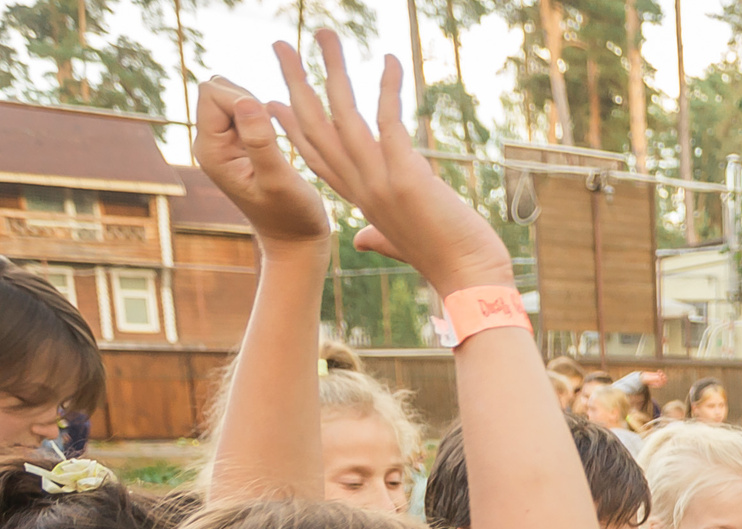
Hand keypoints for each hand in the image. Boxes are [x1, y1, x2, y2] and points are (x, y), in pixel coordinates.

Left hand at [194, 74, 331, 246]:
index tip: (269, 126)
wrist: (295, 241)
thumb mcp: (279, 181)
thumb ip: (260, 141)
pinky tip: (277, 138)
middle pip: (218, 89)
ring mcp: (223, 143)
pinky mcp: (239, 144)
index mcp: (210, 151)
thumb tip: (245, 101)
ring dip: (258, 106)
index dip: (242, 98)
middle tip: (273, 134)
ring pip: (232, 96)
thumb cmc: (292, 217)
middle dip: (248, 99)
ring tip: (277, 138)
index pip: (211, 93)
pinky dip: (263, 113)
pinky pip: (245, 108)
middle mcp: (210, 144)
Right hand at [269, 33, 510, 294]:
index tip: (272, 99)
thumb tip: (363, 240)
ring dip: (333, 69)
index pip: (314, 157)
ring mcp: (379, 182)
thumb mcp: (402, 243)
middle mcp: (360, 188)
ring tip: (323, 34)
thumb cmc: (446, 260)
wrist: (469, 282)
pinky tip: (390, 59)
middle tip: (281, 46)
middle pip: (315, 128)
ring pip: (342, 116)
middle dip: (297, 83)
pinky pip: (388, 121)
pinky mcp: (404, 177)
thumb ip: (378, 236)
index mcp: (359, 200)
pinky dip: (388, 87)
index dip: (291, 126)